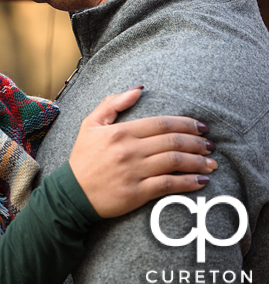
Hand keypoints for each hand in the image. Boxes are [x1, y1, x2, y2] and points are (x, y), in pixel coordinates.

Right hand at [68, 87, 215, 218]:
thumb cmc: (83, 158)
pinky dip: (188, 183)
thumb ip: (112, 103)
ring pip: (174, 162)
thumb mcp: (91, 124)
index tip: (201, 127)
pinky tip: (201, 181)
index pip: (161, 123)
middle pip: (172, 142)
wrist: (73, 193)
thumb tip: (138, 90)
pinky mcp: (137, 192)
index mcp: (120, 132)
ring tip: (211, 163)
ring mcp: (134, 172)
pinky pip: (168, 185)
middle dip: (197, 142)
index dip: (186, 124)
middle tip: (210, 145)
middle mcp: (129, 150)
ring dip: (197, 162)